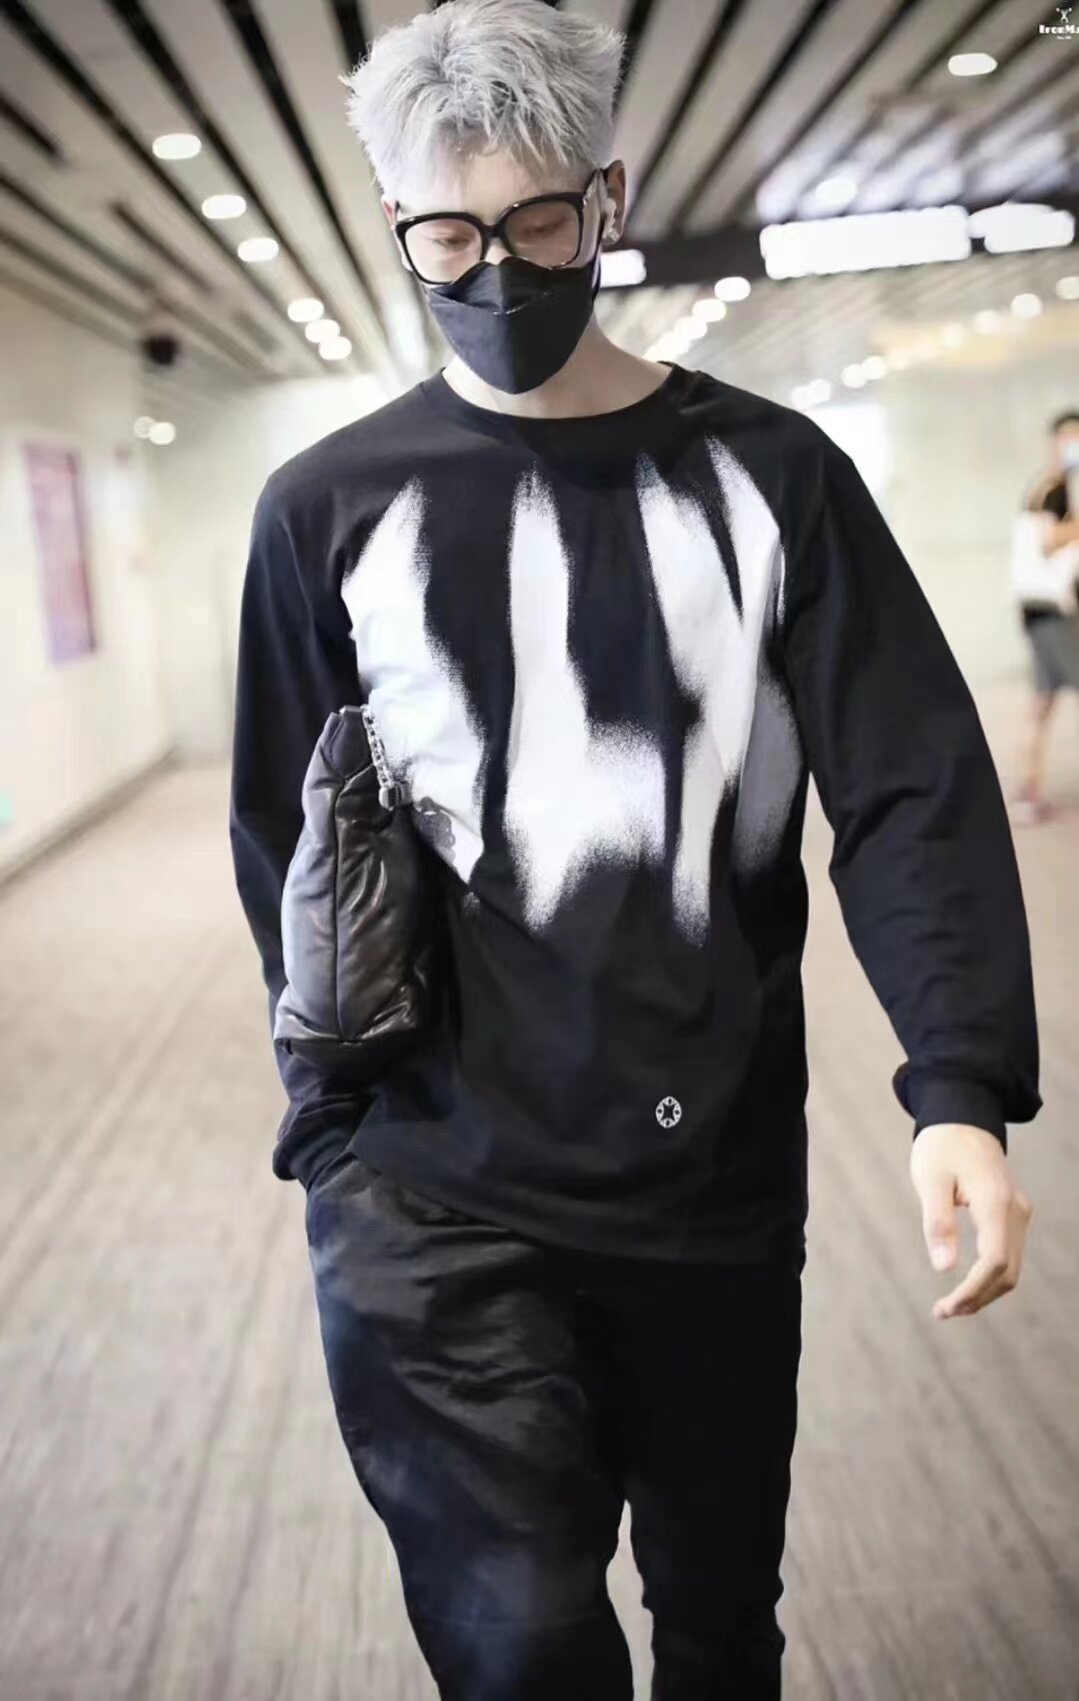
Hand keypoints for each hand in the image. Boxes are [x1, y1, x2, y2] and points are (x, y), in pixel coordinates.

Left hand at [910, 1124, 1032, 1319]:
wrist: (963, 1116)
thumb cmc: (941, 1146)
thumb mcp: (930, 1180)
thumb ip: (937, 1223)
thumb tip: (944, 1269)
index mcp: (995, 1202)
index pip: (995, 1261)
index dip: (973, 1290)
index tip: (946, 1307)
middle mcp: (1016, 1211)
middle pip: (1007, 1271)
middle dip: (978, 1297)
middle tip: (943, 1312)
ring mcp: (1019, 1213)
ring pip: (1012, 1267)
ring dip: (985, 1291)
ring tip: (950, 1305)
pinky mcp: (1014, 1214)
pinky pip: (1009, 1254)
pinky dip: (991, 1275)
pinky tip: (966, 1284)